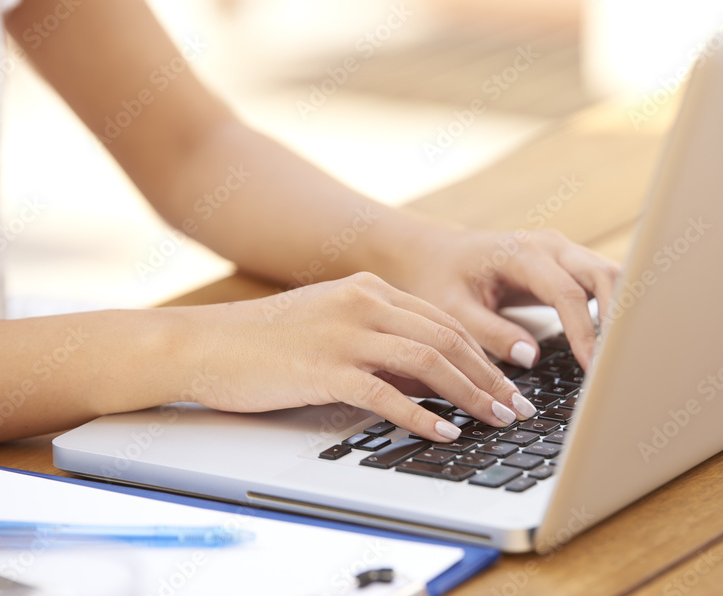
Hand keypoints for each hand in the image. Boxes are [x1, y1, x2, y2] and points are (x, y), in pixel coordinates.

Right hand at [178, 272, 536, 441]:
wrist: (206, 344)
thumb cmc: (268, 342)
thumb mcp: (334, 328)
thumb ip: (381, 345)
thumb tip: (432, 378)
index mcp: (369, 289)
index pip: (443, 321)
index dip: (484, 354)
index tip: (508, 383)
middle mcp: (363, 302)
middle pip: (446, 338)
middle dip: (489, 376)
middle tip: (517, 407)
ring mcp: (344, 332)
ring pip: (427, 361)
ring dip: (469, 394)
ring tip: (496, 420)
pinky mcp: (323, 367)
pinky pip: (385, 394)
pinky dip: (421, 416)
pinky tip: (443, 433)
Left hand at [398, 228, 619, 370]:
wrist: (438, 254)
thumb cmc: (442, 280)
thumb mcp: (454, 309)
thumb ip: (490, 333)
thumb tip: (531, 357)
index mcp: (521, 253)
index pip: (567, 293)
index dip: (584, 332)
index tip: (593, 367)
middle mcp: (549, 245)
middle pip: (603, 276)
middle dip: (617, 319)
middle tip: (620, 363)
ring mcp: (563, 251)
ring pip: (611, 275)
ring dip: (622, 311)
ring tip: (623, 355)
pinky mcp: (568, 263)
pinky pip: (603, 281)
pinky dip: (615, 307)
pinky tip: (614, 341)